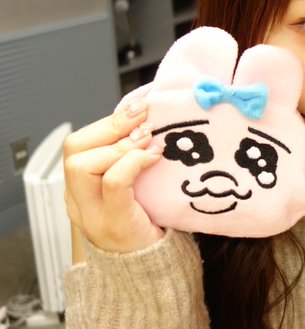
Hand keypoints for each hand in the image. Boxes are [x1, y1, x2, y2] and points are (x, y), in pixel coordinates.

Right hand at [63, 98, 163, 257]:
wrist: (151, 272)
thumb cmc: (147, 224)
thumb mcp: (135, 187)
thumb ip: (132, 160)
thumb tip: (147, 120)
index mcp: (82, 189)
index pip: (77, 146)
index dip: (107, 122)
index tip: (138, 108)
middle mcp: (80, 201)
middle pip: (74, 151)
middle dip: (111, 127)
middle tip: (144, 120)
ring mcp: (93, 214)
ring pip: (83, 164)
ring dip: (121, 145)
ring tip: (149, 140)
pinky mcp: (114, 223)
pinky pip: (113, 183)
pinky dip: (133, 163)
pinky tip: (154, 157)